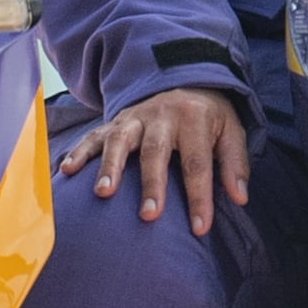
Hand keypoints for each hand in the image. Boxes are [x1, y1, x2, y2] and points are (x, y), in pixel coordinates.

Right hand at [71, 85, 248, 237]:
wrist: (183, 78)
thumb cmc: (208, 117)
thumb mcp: (231, 130)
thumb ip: (235, 163)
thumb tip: (240, 198)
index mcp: (195, 119)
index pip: (198, 163)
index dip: (199, 196)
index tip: (200, 229)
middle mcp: (162, 116)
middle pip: (156, 151)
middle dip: (152, 183)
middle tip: (149, 215)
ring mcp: (135, 118)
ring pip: (120, 140)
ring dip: (110, 166)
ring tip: (103, 193)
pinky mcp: (114, 122)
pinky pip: (93, 135)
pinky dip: (79, 151)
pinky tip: (67, 170)